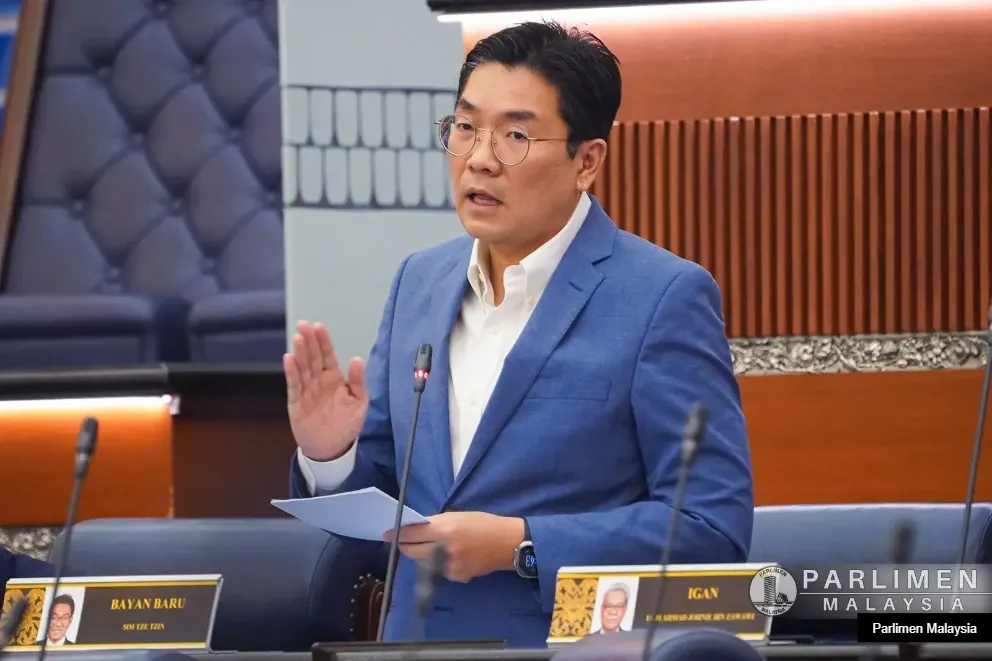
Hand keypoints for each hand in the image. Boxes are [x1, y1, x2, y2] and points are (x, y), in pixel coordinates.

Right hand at [284, 321, 367, 460]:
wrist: (332, 449)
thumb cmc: (347, 425)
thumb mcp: (360, 403)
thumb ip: (358, 381)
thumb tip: (357, 359)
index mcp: (334, 378)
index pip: (327, 356)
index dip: (323, 341)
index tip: (319, 326)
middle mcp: (318, 381)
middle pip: (313, 358)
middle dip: (309, 341)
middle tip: (303, 325)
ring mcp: (307, 390)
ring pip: (302, 368)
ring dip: (300, 353)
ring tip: (297, 338)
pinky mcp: (296, 403)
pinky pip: (294, 385)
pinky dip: (291, 372)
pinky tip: (289, 359)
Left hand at [384, 512, 524, 582]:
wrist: (506, 543)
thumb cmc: (482, 524)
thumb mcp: (457, 516)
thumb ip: (436, 523)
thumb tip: (415, 529)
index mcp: (444, 529)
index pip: (412, 534)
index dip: (397, 534)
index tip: (386, 534)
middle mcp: (444, 549)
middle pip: (412, 551)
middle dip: (404, 546)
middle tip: (401, 541)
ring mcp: (449, 565)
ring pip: (423, 562)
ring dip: (420, 555)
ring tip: (426, 547)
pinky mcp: (455, 576)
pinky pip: (437, 570)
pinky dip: (435, 563)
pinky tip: (445, 556)